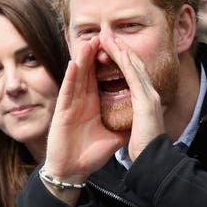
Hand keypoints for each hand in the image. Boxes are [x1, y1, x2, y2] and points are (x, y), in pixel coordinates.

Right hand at [43, 37, 127, 194]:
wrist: (74, 171)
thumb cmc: (90, 154)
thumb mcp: (115, 137)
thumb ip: (126, 124)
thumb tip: (143, 118)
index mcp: (94, 103)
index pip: (102, 77)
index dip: (109, 62)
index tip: (117, 46)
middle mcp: (82, 101)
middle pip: (89, 72)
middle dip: (95, 54)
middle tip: (102, 35)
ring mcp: (71, 105)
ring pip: (77, 77)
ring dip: (82, 59)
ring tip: (89, 42)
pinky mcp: (62, 113)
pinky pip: (67, 92)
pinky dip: (70, 78)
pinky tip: (74, 64)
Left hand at [99, 35, 163, 160]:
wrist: (153, 161)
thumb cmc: (144, 148)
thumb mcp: (138, 126)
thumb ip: (135, 114)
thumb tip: (131, 111)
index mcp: (146, 100)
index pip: (134, 74)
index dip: (123, 59)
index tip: (112, 47)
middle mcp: (150, 94)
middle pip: (135, 65)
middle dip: (121, 48)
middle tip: (108, 34)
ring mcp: (150, 96)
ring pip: (134, 66)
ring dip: (121, 49)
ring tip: (108, 36)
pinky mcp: (146, 101)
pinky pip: (134, 77)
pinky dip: (127, 63)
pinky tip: (119, 51)